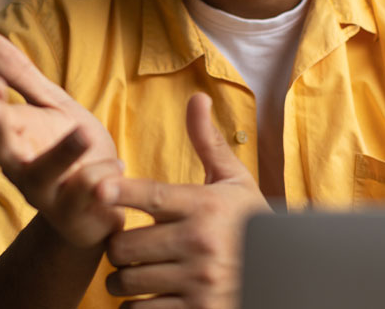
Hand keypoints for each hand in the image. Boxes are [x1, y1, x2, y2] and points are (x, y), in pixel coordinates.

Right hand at [0, 31, 122, 246]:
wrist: (97, 208)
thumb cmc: (70, 150)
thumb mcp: (51, 106)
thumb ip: (21, 76)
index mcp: (14, 142)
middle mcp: (23, 171)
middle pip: (1, 152)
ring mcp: (49, 196)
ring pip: (45, 177)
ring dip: (62, 154)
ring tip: (83, 132)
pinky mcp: (77, 216)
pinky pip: (86, 197)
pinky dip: (100, 181)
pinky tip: (118, 166)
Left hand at [103, 93, 269, 308]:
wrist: (285, 274)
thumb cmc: (250, 222)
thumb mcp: (235, 182)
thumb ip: (208, 143)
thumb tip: (196, 97)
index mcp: (205, 206)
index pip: (150, 195)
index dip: (119, 191)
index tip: (98, 188)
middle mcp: (200, 243)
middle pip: (124, 244)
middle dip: (117, 245)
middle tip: (126, 244)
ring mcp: (197, 281)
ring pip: (126, 280)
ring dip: (122, 278)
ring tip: (134, 271)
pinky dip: (135, 307)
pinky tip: (146, 297)